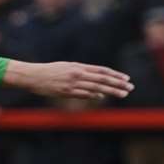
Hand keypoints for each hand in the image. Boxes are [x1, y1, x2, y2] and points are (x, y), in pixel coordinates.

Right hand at [7, 61, 133, 100]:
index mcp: (79, 67)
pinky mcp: (66, 92)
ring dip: (111, 91)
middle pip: (102, 79)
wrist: (33, 75)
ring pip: (96, 87)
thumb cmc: (51, 71)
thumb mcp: (69, 69)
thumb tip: (98, 90)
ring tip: (123, 94)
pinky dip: (94, 95)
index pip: (102, 71)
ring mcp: (73, 83)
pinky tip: (102, 96)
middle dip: (118, 84)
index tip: (127, 79)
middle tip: (130, 88)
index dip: (115, 75)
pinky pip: (83, 94)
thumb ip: (84, 77)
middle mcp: (78, 74)